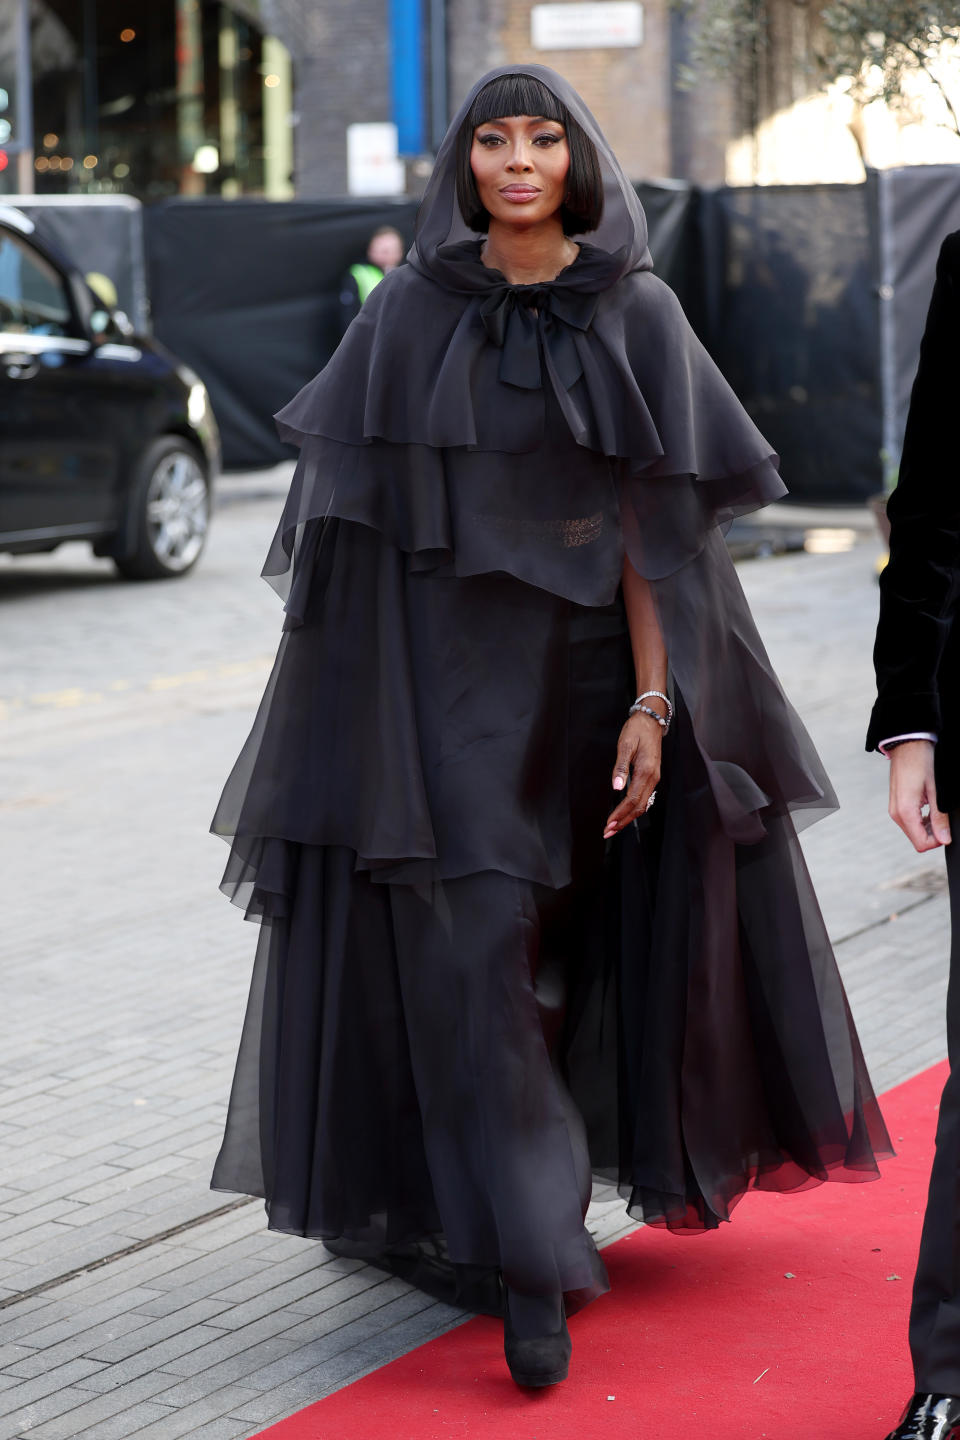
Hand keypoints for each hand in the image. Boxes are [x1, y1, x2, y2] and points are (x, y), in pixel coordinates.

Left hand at [604, 712, 661, 838]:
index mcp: (645, 772)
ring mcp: (654, 778)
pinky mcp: (652, 776)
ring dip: (628, 818)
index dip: (620, 814)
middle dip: (623, 822)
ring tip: (614, 826)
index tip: (608, 823)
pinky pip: (645, 798)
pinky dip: (634, 809)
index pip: (632, 800)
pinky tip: (625, 813)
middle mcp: (653, 778)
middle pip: (639, 807)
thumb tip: (616, 787)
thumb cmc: (636, 730)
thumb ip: (621, 767)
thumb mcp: (625, 745)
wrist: (651, 720)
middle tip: (608, 831)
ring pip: (643, 804)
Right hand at [888, 739, 950, 851]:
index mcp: (905, 812)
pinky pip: (909, 822)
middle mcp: (896, 814)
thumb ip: (939, 817)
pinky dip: (921, 821)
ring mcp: (894, 810)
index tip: (946, 828)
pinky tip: (928, 808)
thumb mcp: (936, 792)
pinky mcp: (896, 805)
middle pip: (917, 840)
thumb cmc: (921, 763)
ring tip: (936, 810)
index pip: (921, 843)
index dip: (937, 841)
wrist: (908, 746)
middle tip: (943, 817)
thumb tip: (944, 838)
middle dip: (933, 834)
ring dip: (928, 827)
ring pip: (913, 832)